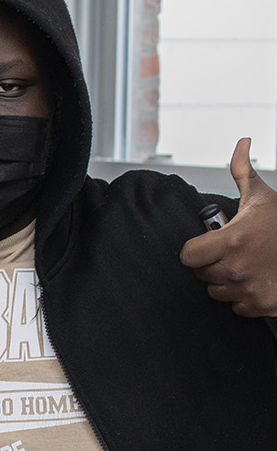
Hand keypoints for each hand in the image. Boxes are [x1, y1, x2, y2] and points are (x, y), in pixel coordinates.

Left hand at [180, 138, 276, 316]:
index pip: (188, 256)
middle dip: (214, 264)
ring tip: (249, 265)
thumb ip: (243, 171)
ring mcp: (249, 289)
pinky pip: (237, 307)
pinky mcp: (262, 305)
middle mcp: (237, 268)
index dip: (197, 249)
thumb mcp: (262, 197)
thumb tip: (242, 143)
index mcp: (231, 241)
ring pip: (217, 292)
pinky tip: (259, 280)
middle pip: (202, 275)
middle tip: (236, 253)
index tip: (210, 244)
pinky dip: (245, 298)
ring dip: (228, 282)